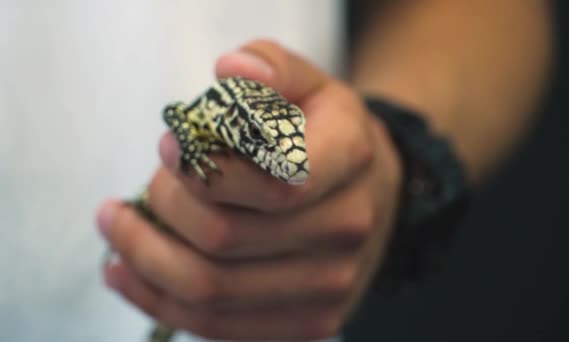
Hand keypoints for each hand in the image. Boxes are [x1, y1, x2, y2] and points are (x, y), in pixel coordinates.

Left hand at [97, 39, 401, 340]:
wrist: (371, 193)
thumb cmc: (323, 135)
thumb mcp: (309, 84)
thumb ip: (270, 65)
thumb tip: (230, 70)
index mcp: (349, 156)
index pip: (269, 179)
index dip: (202, 170)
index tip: (166, 147)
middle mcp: (348, 227)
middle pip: (225, 236)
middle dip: (165, 207)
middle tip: (146, 185)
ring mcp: (332, 284)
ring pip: (212, 290)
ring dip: (146, 258)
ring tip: (116, 229)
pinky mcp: (310, 322)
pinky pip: (219, 328)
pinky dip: (160, 301)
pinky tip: (127, 272)